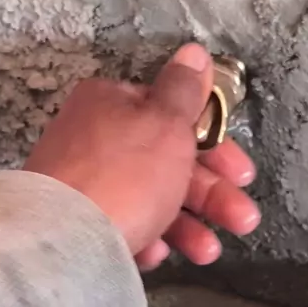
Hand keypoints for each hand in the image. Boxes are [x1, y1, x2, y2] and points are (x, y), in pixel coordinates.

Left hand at [24, 43, 259, 269]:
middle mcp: (92, 138)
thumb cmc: (123, 177)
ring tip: (206, 252)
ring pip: (149, 199)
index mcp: (112, 103)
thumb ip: (184, 90)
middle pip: (167, 163)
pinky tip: (155, 253)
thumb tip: (193, 53)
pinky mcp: (77, 222)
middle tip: (242, 219)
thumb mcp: (166, 124)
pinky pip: (121, 225)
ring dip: (187, 226)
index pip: (175, 117)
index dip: (216, 146)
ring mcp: (82, 183)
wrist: (65, 242)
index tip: (240, 173)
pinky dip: (146, 237)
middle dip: (211, 196)